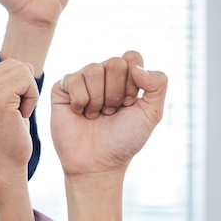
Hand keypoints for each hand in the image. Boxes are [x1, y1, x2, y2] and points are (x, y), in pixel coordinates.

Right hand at [0, 59, 38, 173]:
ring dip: (29, 93)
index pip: (10, 64)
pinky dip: (32, 99)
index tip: (10, 108)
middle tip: (16, 112)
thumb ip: (14, 78)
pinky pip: (28, 82)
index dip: (20, 85)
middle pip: (17, 65)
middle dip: (26, 87)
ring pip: (23, 71)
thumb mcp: (10, 100)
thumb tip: (26, 63)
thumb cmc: (10, 132)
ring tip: (17, 114)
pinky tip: (20, 116)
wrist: (6, 161)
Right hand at [51, 51, 167, 176]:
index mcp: (124, 77)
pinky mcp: (62, 89)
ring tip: (96, 115)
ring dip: (98, 100)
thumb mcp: (152, 113)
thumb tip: (136, 68)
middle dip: (116, 93)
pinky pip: (73, 80)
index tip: (129, 104)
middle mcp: (102, 75)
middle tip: (111, 112)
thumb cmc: (124, 140)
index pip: (132, 57)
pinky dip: (81, 101)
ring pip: (93, 70)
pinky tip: (80, 113)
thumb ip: (158, 84)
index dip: (133, 82)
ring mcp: (81, 81)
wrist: (98, 164)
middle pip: (114, 63)